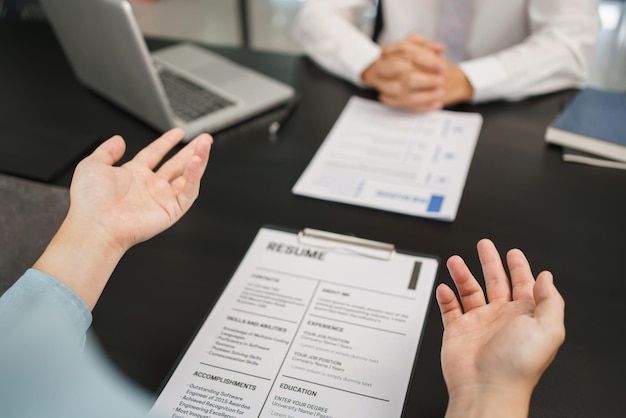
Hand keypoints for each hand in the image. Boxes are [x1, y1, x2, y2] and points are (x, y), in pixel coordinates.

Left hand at [34, 128, 211, 308]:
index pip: (155, 154)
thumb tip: (118, 140)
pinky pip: (188, 191)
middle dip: (191, 151)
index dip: (167, 142)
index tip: (178, 133)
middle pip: (176, 164)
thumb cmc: (90, 201)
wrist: (96, 225)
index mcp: (133, 175)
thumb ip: (106, 150)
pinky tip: (197, 162)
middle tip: (204, 139)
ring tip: (205, 145)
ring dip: (199, 160)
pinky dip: (195, 176)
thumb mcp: (92, 165)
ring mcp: (161, 198)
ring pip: (187, 176)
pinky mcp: (171, 210)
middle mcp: (149, 186)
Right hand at [362, 34, 445, 111]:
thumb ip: (428, 45)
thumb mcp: (416, 46)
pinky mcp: (388, 99)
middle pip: (401, 73)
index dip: (426, 59)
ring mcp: (382, 84)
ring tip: (440, 93)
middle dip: (423, 78)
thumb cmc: (408, 58)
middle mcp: (381, 68)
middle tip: (440, 81)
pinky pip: (404, 105)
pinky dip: (421, 106)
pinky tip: (435, 103)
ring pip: (401, 92)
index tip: (442, 66)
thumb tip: (440, 48)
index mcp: (388, 52)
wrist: (394, 72)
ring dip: (423, 95)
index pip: (406, 52)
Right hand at [436, 239, 564, 417]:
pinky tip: (444, 288)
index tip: (514, 253)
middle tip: (484, 245)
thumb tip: (546, 277)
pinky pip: (450, 309)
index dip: (519, 267)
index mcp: (525, 315)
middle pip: (495, 282)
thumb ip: (550, 300)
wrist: (486, 388)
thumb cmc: (518, 365)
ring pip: (470, 291)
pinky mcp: (458, 331)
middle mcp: (502, 317)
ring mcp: (479, 323)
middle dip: (490, 262)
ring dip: (463, 274)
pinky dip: (446, 297)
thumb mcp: (548, 328)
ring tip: (456, 261)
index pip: (523, 284)